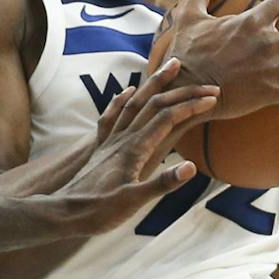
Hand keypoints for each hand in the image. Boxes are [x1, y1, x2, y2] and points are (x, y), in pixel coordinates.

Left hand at [43, 60, 217, 234]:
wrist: (65, 213)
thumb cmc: (100, 211)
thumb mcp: (135, 201)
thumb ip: (163, 183)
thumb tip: (191, 166)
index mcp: (134, 149)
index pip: (168, 118)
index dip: (191, 106)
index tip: (213, 98)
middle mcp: (122, 138)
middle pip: (155, 104)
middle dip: (183, 91)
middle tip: (207, 83)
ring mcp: (110, 140)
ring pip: (134, 103)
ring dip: (154, 83)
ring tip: (170, 66)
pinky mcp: (101, 147)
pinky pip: (111, 116)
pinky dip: (120, 100)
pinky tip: (126, 91)